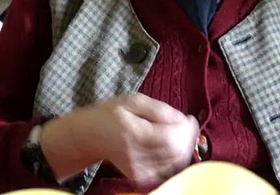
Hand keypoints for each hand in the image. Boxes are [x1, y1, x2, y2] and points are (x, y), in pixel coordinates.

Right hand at [41, 93, 199, 186]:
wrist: (89, 136)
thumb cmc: (111, 114)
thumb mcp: (133, 101)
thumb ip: (159, 110)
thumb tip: (182, 120)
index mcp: (132, 132)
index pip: (170, 138)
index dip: (186, 129)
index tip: (190, 119)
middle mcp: (134, 154)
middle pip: (175, 153)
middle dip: (188, 138)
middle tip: (188, 126)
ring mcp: (136, 169)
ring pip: (174, 164)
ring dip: (183, 148)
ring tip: (179, 133)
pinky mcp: (138, 178)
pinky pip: (166, 172)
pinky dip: (174, 159)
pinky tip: (170, 146)